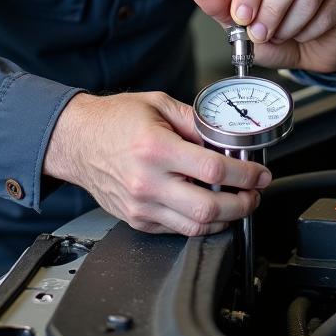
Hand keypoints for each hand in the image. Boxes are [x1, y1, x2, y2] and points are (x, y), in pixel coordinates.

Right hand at [42, 91, 271, 236]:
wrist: (76, 140)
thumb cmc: (113, 119)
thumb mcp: (158, 104)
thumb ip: (194, 120)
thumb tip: (224, 136)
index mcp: (156, 148)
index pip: (213, 169)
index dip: (244, 174)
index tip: (259, 174)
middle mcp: (148, 182)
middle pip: (209, 209)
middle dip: (242, 205)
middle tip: (254, 194)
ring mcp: (141, 206)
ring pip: (195, 227)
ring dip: (224, 219)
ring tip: (236, 203)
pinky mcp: (136, 220)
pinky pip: (176, 230)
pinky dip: (198, 223)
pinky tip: (207, 208)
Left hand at [191, 0, 335, 72]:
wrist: (310, 48)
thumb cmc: (274, 28)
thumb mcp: (242, 21)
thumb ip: (221, 5)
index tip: (242, 16)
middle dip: (270, 9)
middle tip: (260, 33)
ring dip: (288, 25)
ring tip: (279, 35)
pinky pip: (325, 13)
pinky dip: (307, 32)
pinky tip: (302, 34)